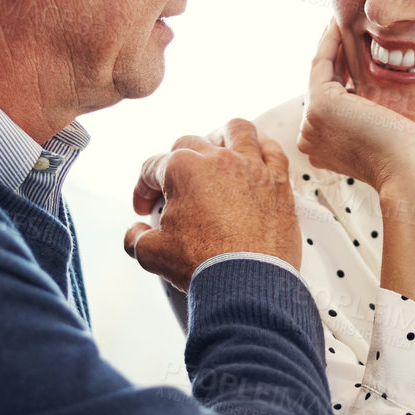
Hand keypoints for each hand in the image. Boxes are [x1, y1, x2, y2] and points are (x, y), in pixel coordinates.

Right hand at [124, 118, 300, 290]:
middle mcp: (218, 160)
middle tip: (175, 189)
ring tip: (217, 150)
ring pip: (236, 131)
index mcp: (183, 170)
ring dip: (222, 137)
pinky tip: (257, 156)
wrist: (248, 284)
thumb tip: (136, 233)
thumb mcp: (153, 254)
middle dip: (175, 164)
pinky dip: (263, 149)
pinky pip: (273, 150)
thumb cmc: (207, 266)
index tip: (146, 208)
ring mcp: (251, 168)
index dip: (143, 188)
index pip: (152, 167)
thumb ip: (136, 238)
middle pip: (190, 144)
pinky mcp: (278, 182)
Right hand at [298, 19, 414, 192]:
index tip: (352, 48)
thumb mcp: (381, 132)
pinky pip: (322, 62)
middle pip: (322, 85)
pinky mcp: (320, 104)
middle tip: (344, 25)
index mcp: (322, 147)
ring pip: (320, 72)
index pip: (331, 101)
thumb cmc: (407, 157)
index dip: (340, 72)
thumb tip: (368, 96)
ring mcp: (311, 122)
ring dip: (331, 42)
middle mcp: (309, 137)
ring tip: (343, 19)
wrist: (408, 171)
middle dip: (334, 55)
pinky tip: (340, 22)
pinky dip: (330, 40)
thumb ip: (367, 115)